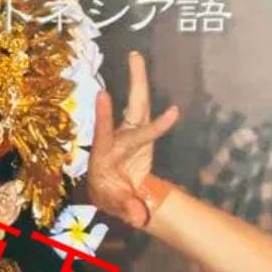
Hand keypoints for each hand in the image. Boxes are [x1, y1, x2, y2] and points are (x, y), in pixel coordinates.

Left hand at [87, 52, 178, 228]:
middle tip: (133, 56)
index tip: (105, 95)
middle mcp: (118, 138)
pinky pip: (152, 118)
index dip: (105, 116)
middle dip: (133, 84)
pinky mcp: (143, 135)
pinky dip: (161, 110)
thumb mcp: (117, 206)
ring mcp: (132, 134)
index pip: (105, 133)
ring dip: (140, 82)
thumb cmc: (112, 197)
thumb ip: (127, 209)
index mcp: (105, 154)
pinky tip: (167, 89)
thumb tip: (138, 216)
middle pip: (129, 109)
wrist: (118, 195)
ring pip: (140, 106)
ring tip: (137, 56)